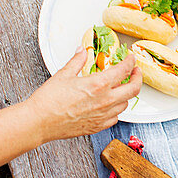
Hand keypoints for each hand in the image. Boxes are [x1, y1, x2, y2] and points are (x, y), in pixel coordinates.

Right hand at [24, 48, 141, 141]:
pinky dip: (116, 110)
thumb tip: (81, 51)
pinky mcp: (98, 127)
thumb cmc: (48, 100)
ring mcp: (103, 115)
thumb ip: (77, 61)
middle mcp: (105, 101)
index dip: (130, 62)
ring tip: (120, 88)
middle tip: (135, 72)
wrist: (39, 122)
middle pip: (134, 89)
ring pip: (125, 104)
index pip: (124, 70)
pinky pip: (115, 117)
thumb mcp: (64, 74)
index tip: (130, 58)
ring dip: (125, 94)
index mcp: (99, 84)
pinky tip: (109, 105)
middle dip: (138, 78)